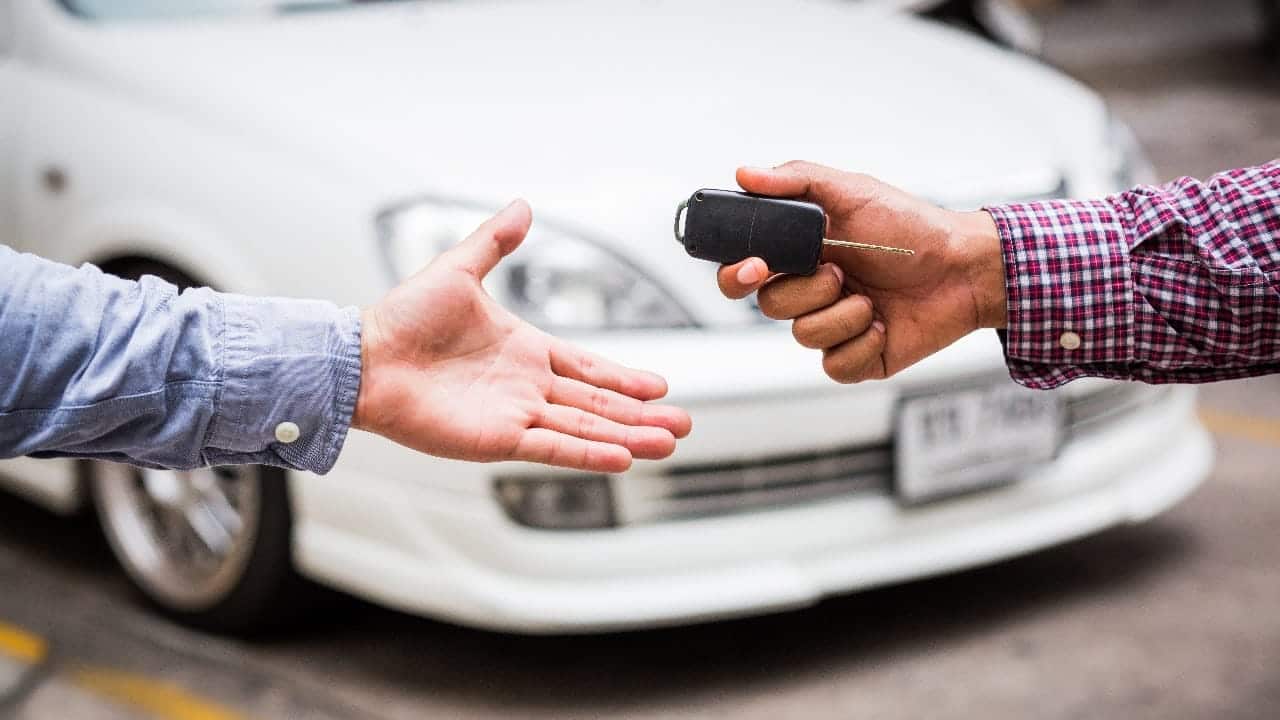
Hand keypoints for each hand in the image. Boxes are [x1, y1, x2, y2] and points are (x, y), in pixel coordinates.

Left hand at [354, 200, 691, 472]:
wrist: (365, 357)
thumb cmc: (403, 317)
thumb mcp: (458, 269)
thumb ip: (495, 242)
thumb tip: (522, 205)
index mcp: (524, 350)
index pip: (587, 366)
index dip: (623, 378)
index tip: (659, 386)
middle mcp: (526, 385)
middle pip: (596, 403)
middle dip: (640, 414)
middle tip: (681, 424)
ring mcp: (515, 414)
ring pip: (584, 428)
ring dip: (627, 437)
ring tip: (667, 442)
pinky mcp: (497, 438)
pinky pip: (552, 447)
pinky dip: (588, 454)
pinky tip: (622, 458)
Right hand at [718, 161, 1006, 382]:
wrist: (964, 269)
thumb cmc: (912, 228)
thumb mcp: (853, 191)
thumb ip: (796, 180)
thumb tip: (745, 174)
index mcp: (801, 254)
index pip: (745, 272)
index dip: (737, 275)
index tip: (756, 267)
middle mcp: (812, 292)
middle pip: (769, 305)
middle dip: (807, 290)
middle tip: (839, 272)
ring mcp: (833, 326)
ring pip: (803, 335)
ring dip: (843, 314)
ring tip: (873, 297)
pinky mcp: (857, 358)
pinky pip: (835, 365)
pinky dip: (862, 343)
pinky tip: (884, 324)